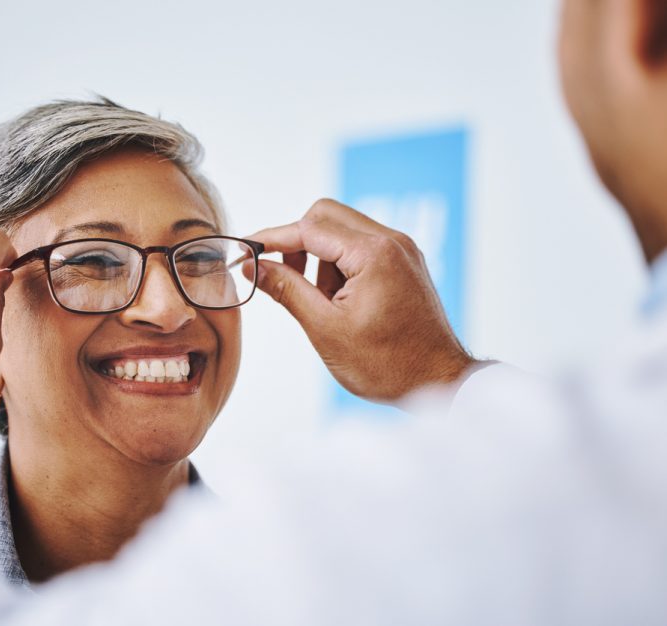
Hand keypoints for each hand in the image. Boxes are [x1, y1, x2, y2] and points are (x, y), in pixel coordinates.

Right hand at [248, 199, 476, 402]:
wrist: (439, 383)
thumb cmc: (387, 365)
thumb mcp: (325, 328)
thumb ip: (286, 290)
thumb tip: (253, 266)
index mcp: (373, 254)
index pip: (309, 228)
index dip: (271, 239)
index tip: (246, 253)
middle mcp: (391, 241)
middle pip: (325, 216)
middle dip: (297, 243)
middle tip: (282, 278)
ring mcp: (401, 250)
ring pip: (341, 231)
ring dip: (319, 258)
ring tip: (322, 304)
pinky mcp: (404, 262)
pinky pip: (360, 247)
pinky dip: (339, 266)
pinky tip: (338, 302)